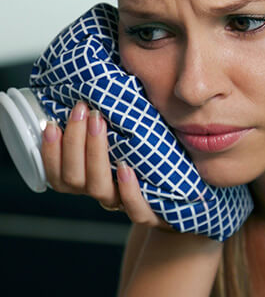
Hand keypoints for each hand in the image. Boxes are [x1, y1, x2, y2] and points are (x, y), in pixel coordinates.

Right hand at [41, 101, 171, 229]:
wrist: (183, 195)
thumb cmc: (149, 156)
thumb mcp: (125, 136)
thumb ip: (106, 119)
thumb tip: (94, 81)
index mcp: (88, 179)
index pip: (57, 174)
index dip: (49, 152)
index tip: (51, 123)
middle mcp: (102, 193)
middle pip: (74, 178)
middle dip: (73, 142)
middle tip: (82, 110)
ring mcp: (123, 205)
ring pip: (98, 189)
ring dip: (95, 154)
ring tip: (99, 123)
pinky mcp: (150, 214)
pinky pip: (136, 210)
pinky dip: (128, 190)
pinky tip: (125, 167)